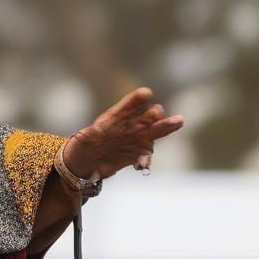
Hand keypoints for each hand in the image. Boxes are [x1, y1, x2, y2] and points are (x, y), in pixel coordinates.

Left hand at [62, 87, 183, 179]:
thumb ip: (90, 135)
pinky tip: (142, 166)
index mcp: (113, 118)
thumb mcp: (82, 140)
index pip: (125, 107)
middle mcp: (128, 126)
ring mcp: (135, 139)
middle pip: (144, 118)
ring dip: (164, 128)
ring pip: (152, 132)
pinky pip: (144, 156)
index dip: (135, 101)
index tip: (146, 93)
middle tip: (159, 111)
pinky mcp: (136, 154)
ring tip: (177, 121)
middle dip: (153, 115)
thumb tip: (94, 131)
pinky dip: (145, 160)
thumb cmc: (81, 147)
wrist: (85, 164)